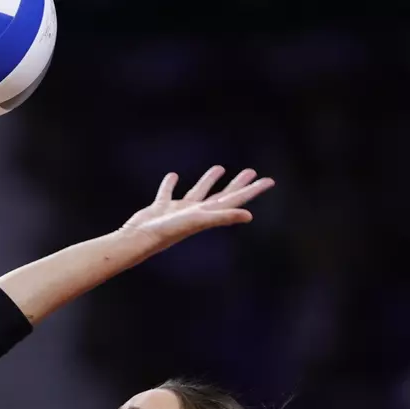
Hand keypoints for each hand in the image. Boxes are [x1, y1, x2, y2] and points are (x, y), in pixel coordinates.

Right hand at [122, 166, 274, 252]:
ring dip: (209, 181)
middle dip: (238, 184)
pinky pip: (168, 192)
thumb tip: (249, 216)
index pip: (236, 199)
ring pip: (198, 192)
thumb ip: (224, 216)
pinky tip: (173, 176)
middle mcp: (196, 212)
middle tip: (251, 171)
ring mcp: (178, 210)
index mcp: (208, 214)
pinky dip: (170, 184)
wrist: (139, 239)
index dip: (253, 190)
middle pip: (222, 195)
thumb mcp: (198, 220)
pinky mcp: (160, 207)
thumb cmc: (168, 232)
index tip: (269, 181)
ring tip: (219, 167)